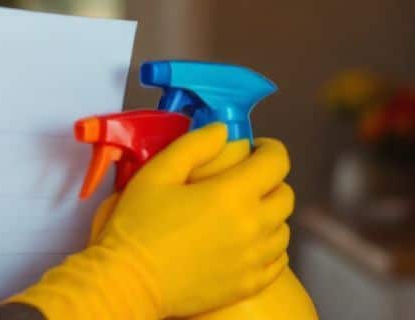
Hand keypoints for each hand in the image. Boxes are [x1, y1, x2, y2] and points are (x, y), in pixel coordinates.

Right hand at [7, 123, 293, 319]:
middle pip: (285, 195)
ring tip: (244, 212)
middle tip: (245, 179)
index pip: (276, 161)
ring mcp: (254, 259)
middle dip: (270, 180)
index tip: (254, 149)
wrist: (129, 282)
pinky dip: (268, 246)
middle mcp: (253, 226)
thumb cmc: (138, 227)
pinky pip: (278, 260)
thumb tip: (223, 131)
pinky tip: (246, 242)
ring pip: (284, 228)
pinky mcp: (249, 284)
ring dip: (269, 214)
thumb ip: (195, 144)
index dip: (268, 148)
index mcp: (233, 194)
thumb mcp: (158, 173)